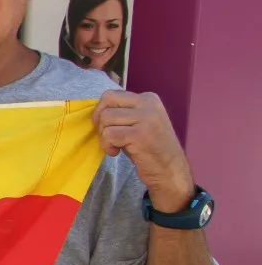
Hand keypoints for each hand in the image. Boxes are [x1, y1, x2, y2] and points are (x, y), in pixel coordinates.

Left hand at [93, 91, 195, 211]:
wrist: (169, 170)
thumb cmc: (148, 148)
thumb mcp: (138, 122)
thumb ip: (122, 112)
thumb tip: (96, 110)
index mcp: (148, 98)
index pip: (111, 95)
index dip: (102, 112)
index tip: (108, 127)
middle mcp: (149, 104)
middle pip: (106, 102)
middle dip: (100, 121)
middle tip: (108, 136)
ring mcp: (146, 118)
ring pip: (105, 118)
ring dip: (103, 136)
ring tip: (115, 146)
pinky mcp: (140, 134)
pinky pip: (109, 134)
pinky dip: (107, 146)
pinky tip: (116, 153)